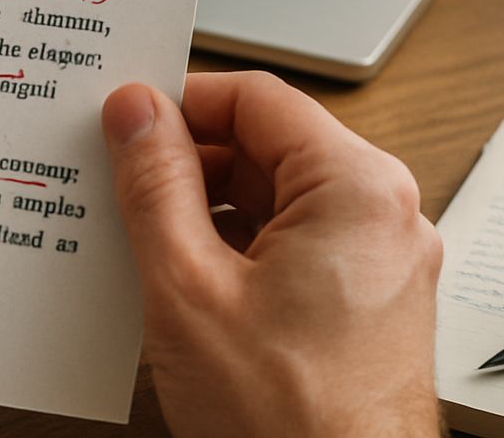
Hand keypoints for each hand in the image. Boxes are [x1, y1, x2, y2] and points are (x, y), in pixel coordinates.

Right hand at [101, 72, 442, 437]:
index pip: (255, 98)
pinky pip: (293, 243)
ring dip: (205, 208)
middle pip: (268, 145)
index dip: (179, 101)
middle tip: (117, 181)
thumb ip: (155, 184)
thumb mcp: (187, 285)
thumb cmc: (287, 421)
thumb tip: (134, 110)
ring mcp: (381, 262)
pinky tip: (181, 279)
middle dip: (186, 161)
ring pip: (276, 198)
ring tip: (141, 239)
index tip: (123, 121)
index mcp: (357, 189)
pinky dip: (235, 248)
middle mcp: (385, 215)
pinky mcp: (367, 302)